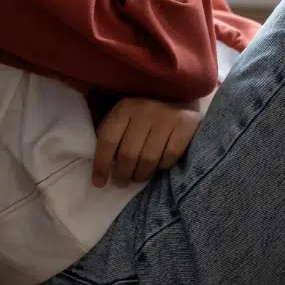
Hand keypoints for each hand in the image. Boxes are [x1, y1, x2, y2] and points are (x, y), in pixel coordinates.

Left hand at [92, 92, 212, 187]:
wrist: (182, 101)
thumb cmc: (147, 117)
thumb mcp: (126, 120)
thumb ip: (114, 137)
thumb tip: (101, 168)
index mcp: (125, 108)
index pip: (108, 139)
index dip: (101, 164)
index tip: (99, 182)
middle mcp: (145, 110)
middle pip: (128, 153)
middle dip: (123, 174)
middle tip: (122, 182)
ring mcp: (167, 117)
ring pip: (148, 158)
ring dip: (141, 174)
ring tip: (139, 177)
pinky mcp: (185, 125)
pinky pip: (169, 157)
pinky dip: (162, 166)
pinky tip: (159, 166)